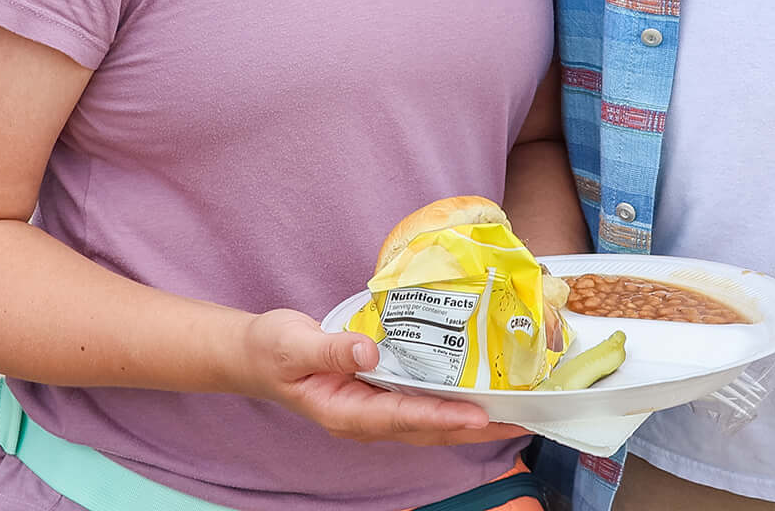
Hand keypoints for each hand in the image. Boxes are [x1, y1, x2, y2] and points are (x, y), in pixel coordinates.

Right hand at [231, 309, 510, 445]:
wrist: (256, 356)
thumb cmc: (273, 351)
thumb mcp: (294, 345)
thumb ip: (331, 349)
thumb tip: (367, 351)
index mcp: (345, 412)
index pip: (401, 417)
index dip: (441, 416)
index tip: (477, 414)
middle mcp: (365, 419)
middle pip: (427, 429)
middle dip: (473, 427)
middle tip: (518, 419)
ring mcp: (373, 411)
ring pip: (430, 422)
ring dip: (470, 420)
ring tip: (513, 412)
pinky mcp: (379, 396)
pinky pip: (422, 405)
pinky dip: (453, 402)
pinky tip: (479, 392)